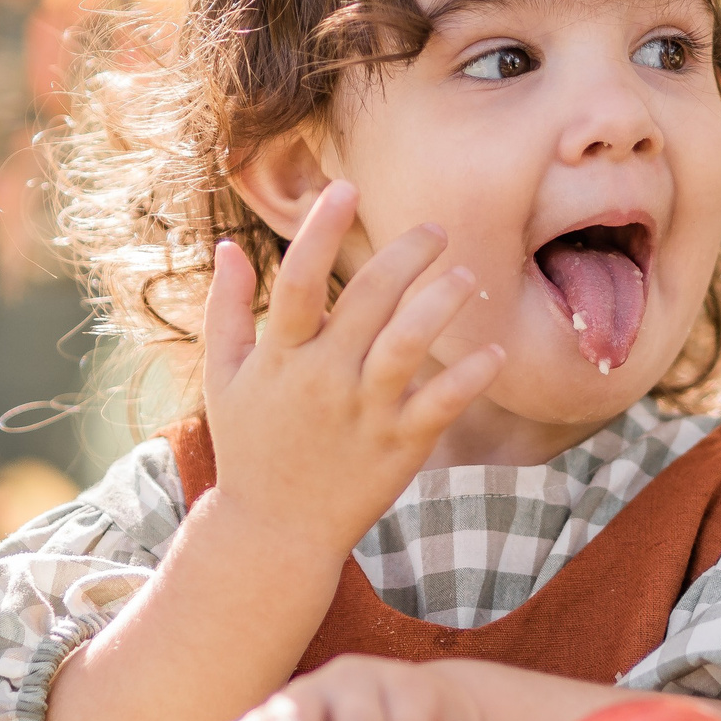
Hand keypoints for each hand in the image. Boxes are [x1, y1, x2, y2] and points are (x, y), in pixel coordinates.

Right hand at [203, 181, 503, 556]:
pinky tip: (496, 351)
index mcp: (280, 357)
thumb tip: (225, 248)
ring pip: (409, 344)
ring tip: (467, 278)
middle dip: (407, 254)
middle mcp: (322, 379)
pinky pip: (441, 403)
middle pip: (369, 300)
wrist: (273, 532)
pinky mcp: (399, 446)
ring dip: (442, 303)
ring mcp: (363, 413)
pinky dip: (470, 376)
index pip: (300, 281)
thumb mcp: (225, 379)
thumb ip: (226, 311)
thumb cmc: (251, 446)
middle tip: (437, 229)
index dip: (320, 230)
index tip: (347, 187)